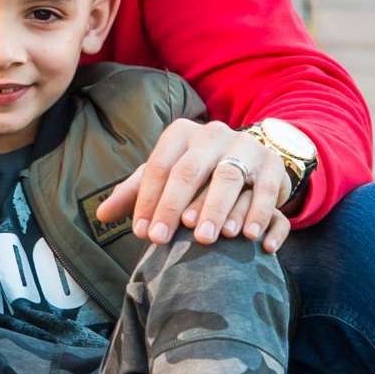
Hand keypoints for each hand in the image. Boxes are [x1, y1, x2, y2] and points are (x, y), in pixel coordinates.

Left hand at [93, 118, 293, 253]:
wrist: (250, 156)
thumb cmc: (198, 171)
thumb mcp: (167, 174)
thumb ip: (136, 192)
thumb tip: (102, 215)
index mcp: (182, 133)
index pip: (160, 167)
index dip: (149, 200)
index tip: (144, 233)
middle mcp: (213, 134)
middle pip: (189, 171)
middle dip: (174, 206)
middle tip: (164, 240)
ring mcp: (245, 147)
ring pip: (229, 178)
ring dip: (217, 210)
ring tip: (208, 239)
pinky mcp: (273, 165)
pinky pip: (266, 190)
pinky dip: (260, 214)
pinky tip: (253, 239)